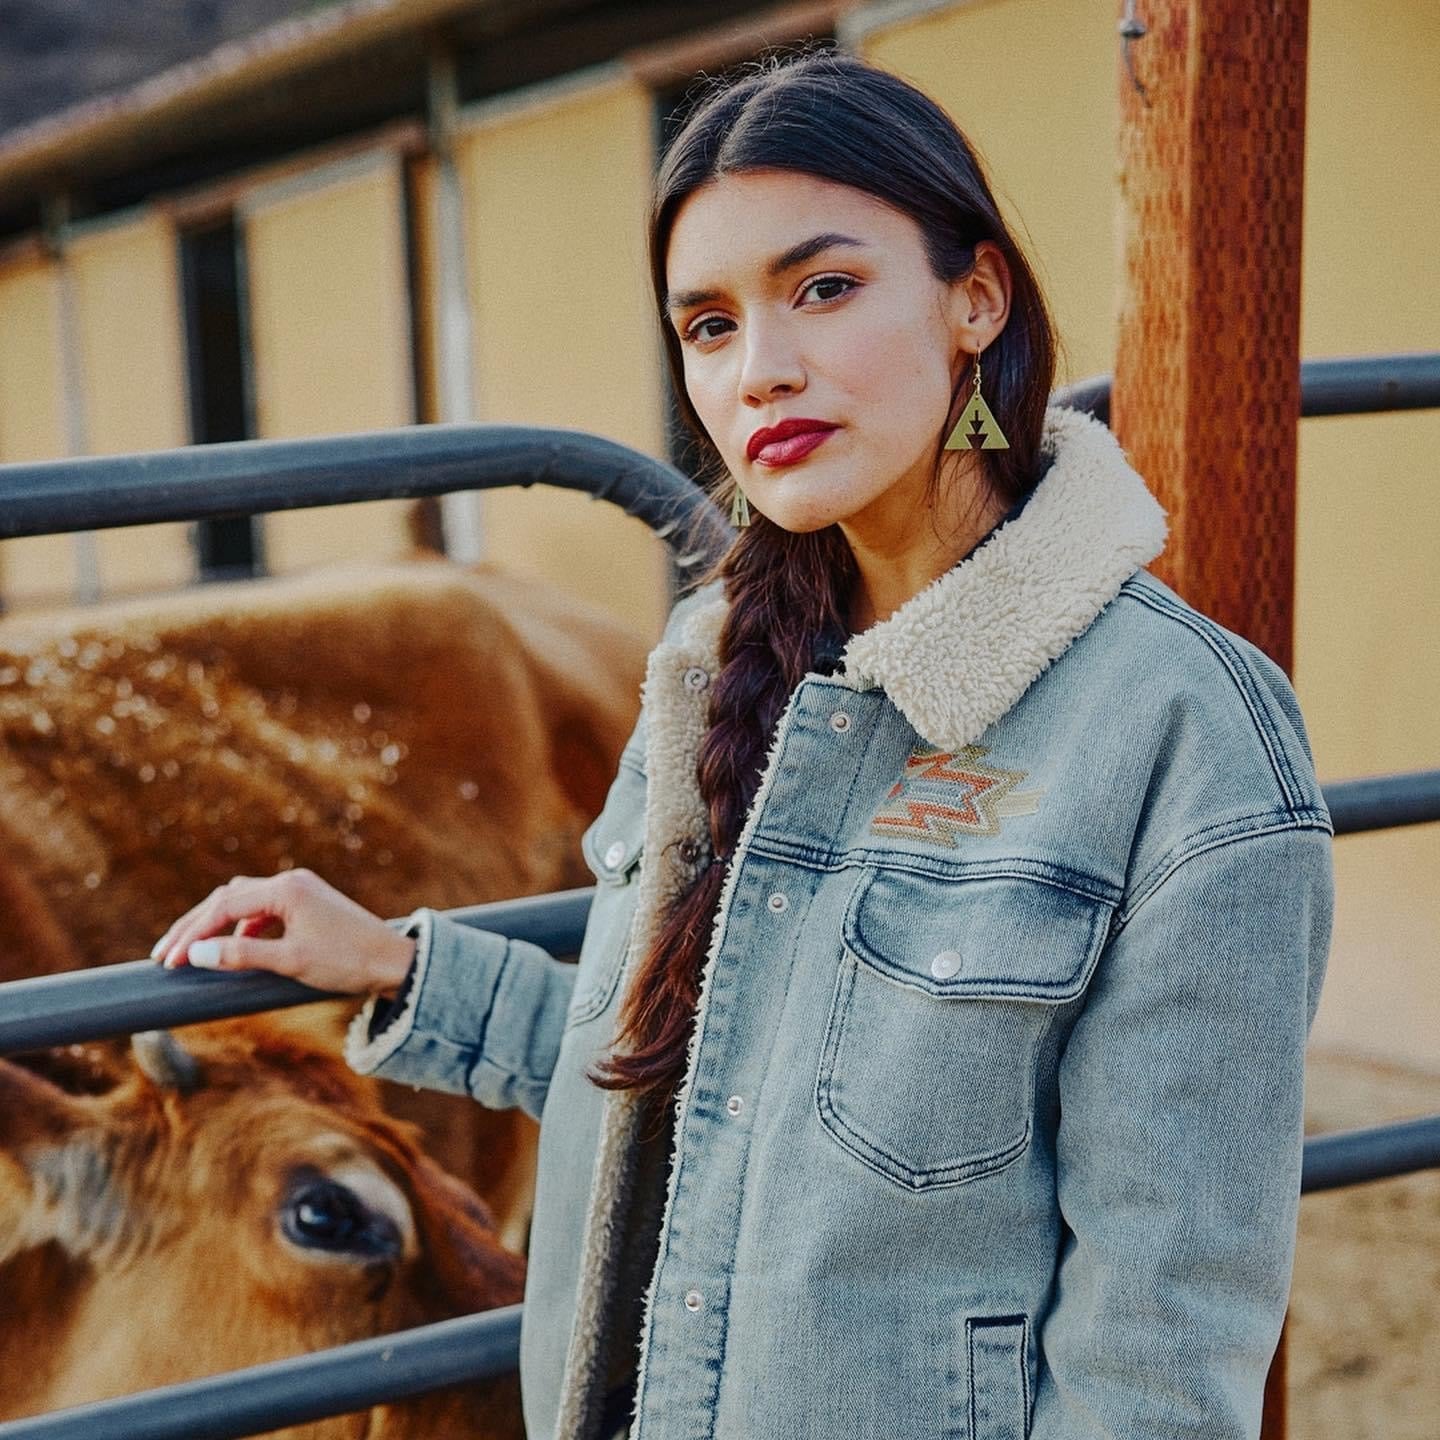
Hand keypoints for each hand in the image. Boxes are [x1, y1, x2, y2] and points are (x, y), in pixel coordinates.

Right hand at [150, 869, 416, 997]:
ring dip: (216, 926)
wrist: (394, 962)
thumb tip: (196, 954)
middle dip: (195, 926)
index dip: (192, 934)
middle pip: (228, 897)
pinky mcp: (308, 904)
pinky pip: (263, 910)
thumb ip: (241, 956)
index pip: (223, 905)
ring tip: (191, 954)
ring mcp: (301, 890)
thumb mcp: (290, 962)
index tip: (169, 961)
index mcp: (285, 888)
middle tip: (165, 954)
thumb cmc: (347, 962)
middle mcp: (291, 881)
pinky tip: (233, 950)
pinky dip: (241, 928)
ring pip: (244, 902)